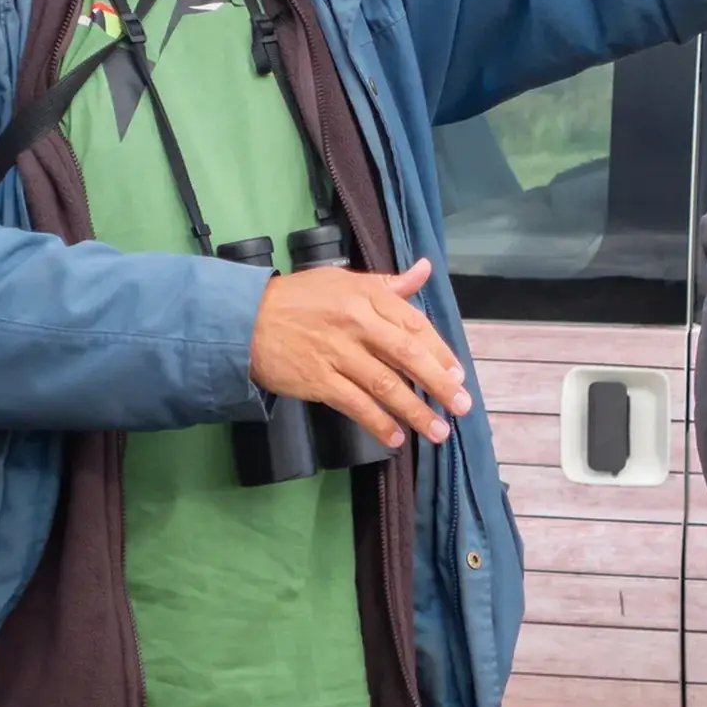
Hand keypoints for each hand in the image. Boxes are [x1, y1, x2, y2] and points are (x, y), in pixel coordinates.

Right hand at [248, 258, 472, 447]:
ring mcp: (336, 353)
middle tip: (462, 406)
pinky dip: (378, 422)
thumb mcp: (344, 280)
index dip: (439, 351)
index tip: (458, 374)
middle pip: (406, 354)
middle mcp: (356, 322)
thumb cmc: (300, 299)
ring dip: (415, 411)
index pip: (413, 323)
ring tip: (438, 431)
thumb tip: (425, 269)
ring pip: (385, 385)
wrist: (244, 319)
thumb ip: (389, 283)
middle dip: (438, 383)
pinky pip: (355, 404)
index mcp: (366, 295)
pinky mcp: (317, 380)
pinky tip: (395, 437)